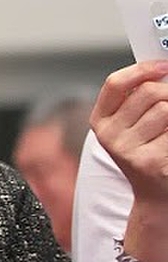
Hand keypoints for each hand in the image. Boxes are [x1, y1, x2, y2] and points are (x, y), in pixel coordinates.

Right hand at [91, 61, 167, 209]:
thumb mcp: (132, 125)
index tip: (164, 66)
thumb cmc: (148, 152)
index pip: (115, 84)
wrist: (155, 195)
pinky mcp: (148, 161)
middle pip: (148, 92)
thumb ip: (138, 99)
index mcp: (100, 121)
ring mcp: (126, 149)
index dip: (142, 69)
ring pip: (166, 109)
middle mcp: (108, 135)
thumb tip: (162, 71)